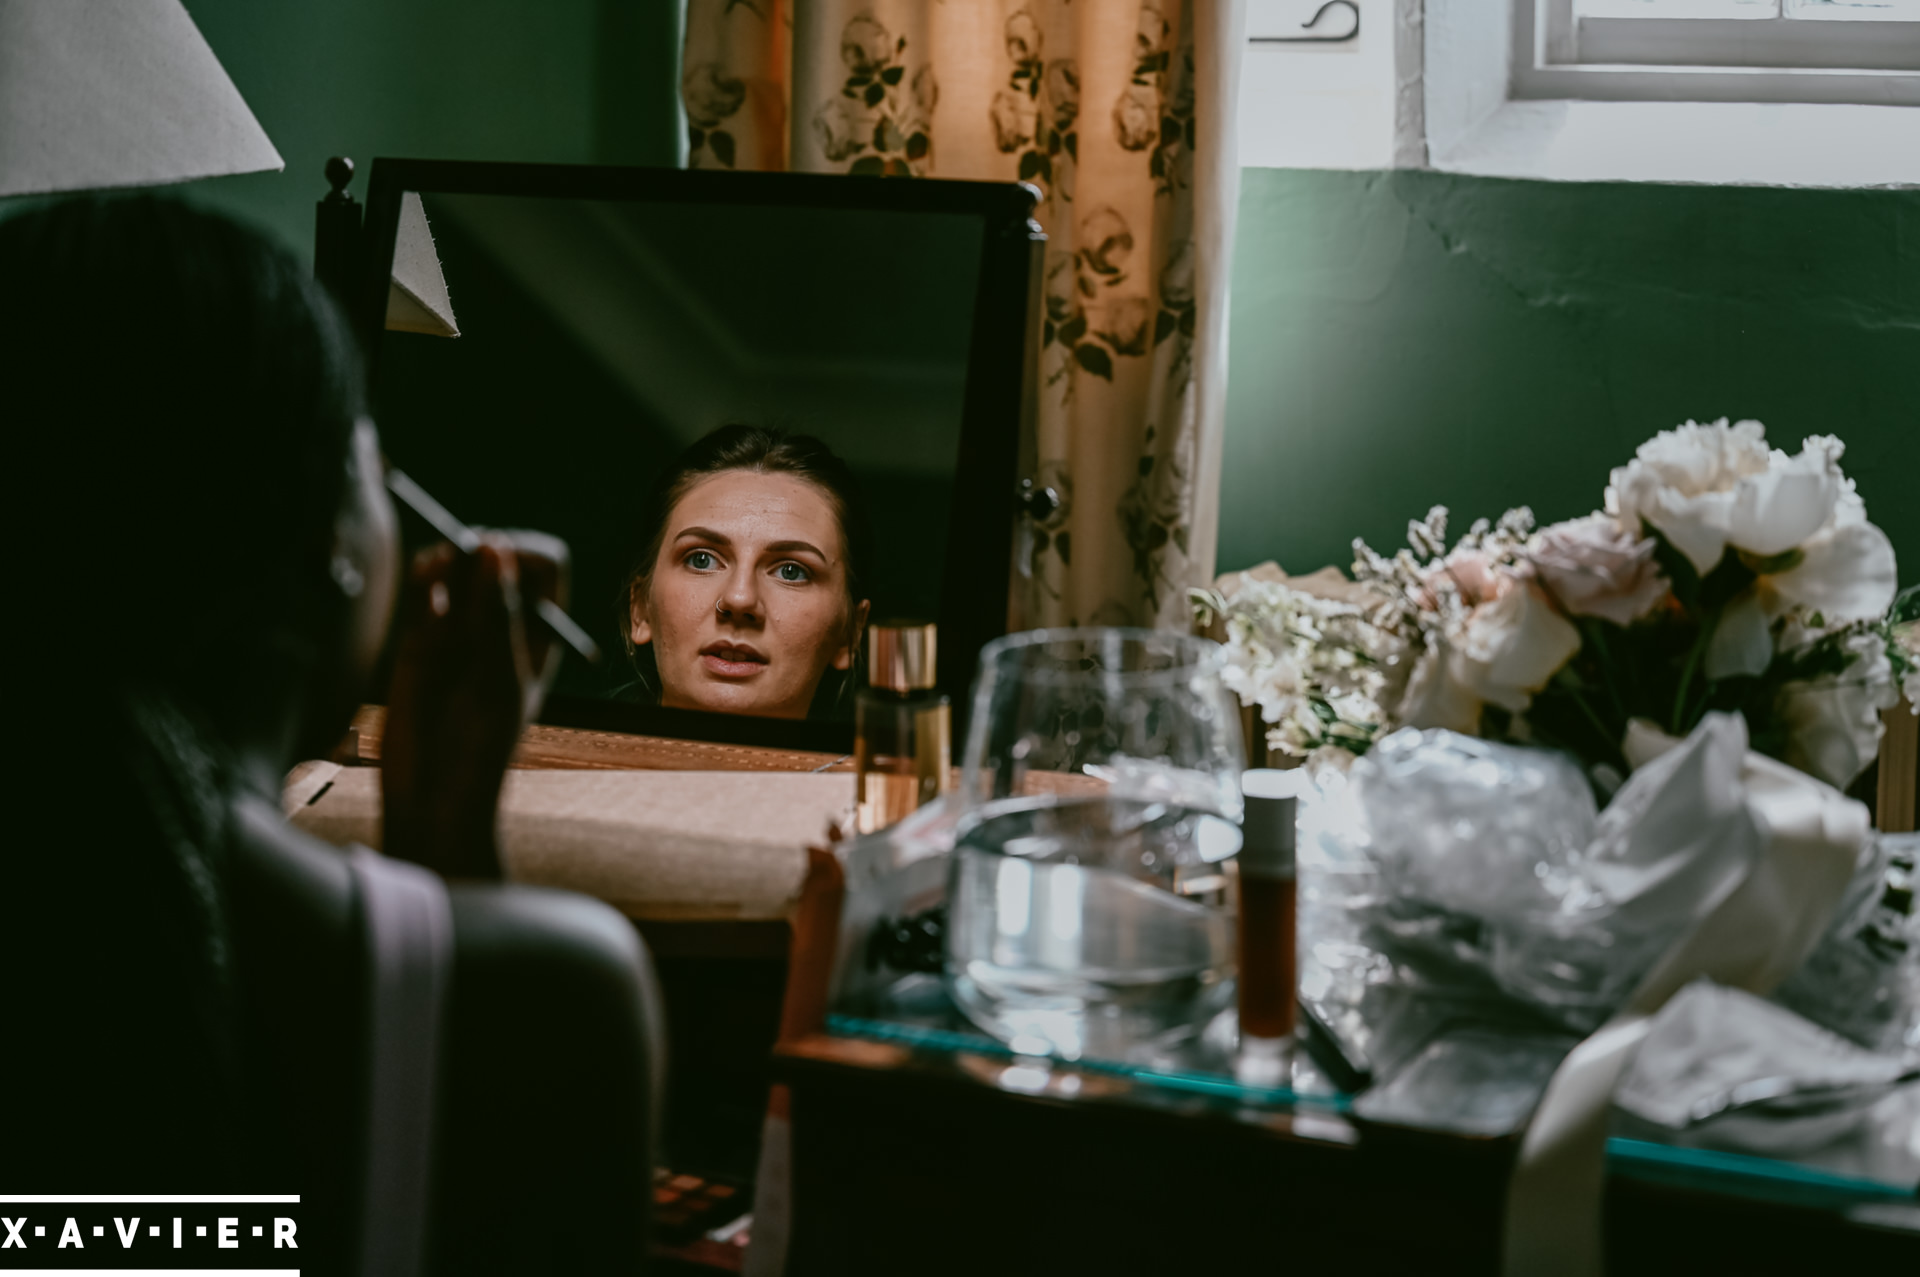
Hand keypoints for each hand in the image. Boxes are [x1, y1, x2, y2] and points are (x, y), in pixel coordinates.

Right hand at [382, 531, 569, 878]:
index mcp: (541, 633)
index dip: (524, 550)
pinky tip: (420, 582)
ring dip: (446, 557)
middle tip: (458, 555)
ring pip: (457, 570)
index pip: (545, 566)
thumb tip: (492, 548)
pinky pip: (425, 592)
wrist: (432, 795)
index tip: (496, 554)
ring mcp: (462, 630)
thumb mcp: (497, 679)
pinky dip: (422, 577)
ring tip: (433, 569)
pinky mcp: (419, 640)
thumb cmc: (480, 748)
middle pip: (499, 558)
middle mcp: (503, 625)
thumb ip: (495, 615)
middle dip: (480, 547)